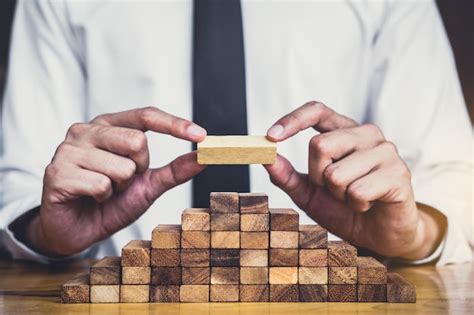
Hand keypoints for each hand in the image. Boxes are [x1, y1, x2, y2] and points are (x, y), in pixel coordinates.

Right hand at [24, 107, 205, 255]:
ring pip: (122, 167)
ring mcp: (68, 149)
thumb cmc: (110, 203)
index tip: (201, 135)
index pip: (145, 115)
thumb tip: (204, 157)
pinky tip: (89, 199)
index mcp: (108, 126)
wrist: (77, 230)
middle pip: (137, 140)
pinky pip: (101, 185)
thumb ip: (174, 171)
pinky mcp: (57, 172)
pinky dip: (102, 198)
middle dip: (139, 169)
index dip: (174, 124)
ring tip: (103, 192)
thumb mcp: (148, 186)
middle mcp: (86, 130)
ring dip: (119, 187)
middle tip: (121, 182)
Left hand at [264, 101, 443, 258]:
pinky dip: (356, 205)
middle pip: (319, 145)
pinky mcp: (398, 173)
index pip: (317, 110)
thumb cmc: (344, 209)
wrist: (379, 235)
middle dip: (317, 177)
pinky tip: (368, 204)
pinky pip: (357, 191)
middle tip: (335, 190)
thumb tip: (266, 158)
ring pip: (336, 173)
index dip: (293, 120)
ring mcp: (385, 151)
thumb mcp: (308, 194)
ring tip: (354, 198)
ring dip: (338, 195)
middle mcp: (366, 134)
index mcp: (344, 131)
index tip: (271, 136)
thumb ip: (287, 176)